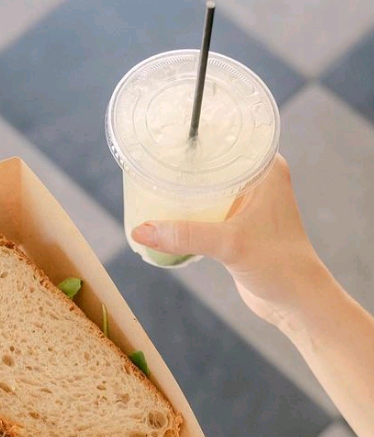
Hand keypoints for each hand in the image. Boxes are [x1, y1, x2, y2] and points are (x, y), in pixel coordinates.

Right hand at [132, 155, 326, 328]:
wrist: (296, 301)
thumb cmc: (279, 265)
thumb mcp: (230, 244)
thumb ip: (186, 236)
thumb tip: (140, 231)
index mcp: (265, 169)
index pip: (226, 139)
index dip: (196, 136)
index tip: (165, 134)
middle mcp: (257, 181)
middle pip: (211, 164)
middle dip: (182, 165)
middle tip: (149, 162)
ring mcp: (247, 204)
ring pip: (206, 189)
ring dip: (182, 192)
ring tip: (151, 186)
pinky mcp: (237, 226)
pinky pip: (205, 212)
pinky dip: (187, 214)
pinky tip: (166, 216)